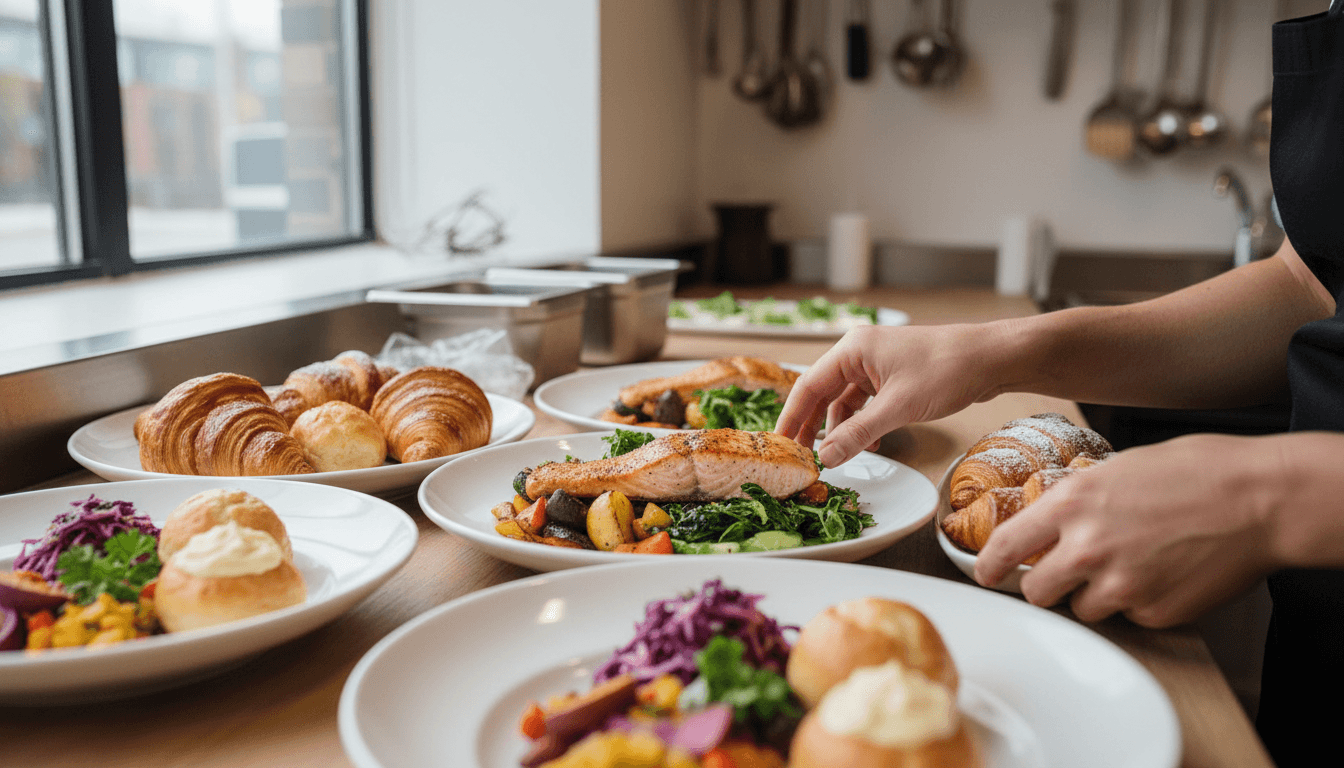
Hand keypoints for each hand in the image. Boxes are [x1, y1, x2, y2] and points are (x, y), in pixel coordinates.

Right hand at [777, 323, 1007, 466]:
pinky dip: (863, 425)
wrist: (992, 358)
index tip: (779, 444)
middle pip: (822, 394)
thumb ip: (859, 433)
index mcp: (852, 349)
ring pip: (844, 401)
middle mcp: (859, 353)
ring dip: (840, 429)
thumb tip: (826, 458)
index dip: (791, 417)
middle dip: (812, 426)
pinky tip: (869, 445)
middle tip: (800, 457)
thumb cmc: (947, 369)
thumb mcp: (898, 408)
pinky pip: (865, 404)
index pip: (807, 386)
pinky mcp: (893, 377)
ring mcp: (876, 364)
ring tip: (836, 457)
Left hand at [974, 434, 1280, 627]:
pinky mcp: (1154, 611)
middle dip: (1047, 585)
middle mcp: (1087, 547)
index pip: (1007, 545)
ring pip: (1085, 607)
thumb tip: (1053, 518)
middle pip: (1038, 591)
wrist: (1259, 498)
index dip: (989, 566)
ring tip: (1136, 562)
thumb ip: (1078, 498)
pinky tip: (1166, 572)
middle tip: (1066, 573)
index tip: (985, 575)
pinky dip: (1141, 601)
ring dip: (1098, 593)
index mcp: (1072, 503)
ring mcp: (1121, 584)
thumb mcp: (1117, 468)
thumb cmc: (1197, 471)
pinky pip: (1130, 615)